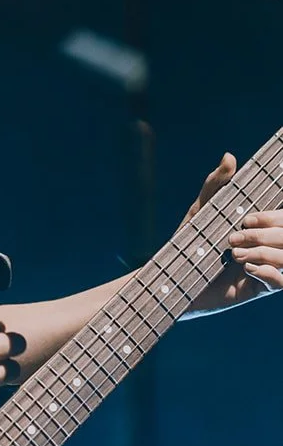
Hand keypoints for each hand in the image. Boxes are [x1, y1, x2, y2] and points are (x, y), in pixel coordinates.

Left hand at [182, 153, 282, 313]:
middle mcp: (269, 246)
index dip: (273, 216)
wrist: (174, 275)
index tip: (247, 219)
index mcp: (261, 226)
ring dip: (264, 253)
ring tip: (235, 254)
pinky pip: (280, 282)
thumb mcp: (202, 208)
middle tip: (235, 237)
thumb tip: (229, 156)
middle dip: (266, 234)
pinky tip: (246, 268)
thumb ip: (216, 184)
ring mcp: (267, 268)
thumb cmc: (190, 239)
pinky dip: (268, 273)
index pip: (282, 217)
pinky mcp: (259, 289)